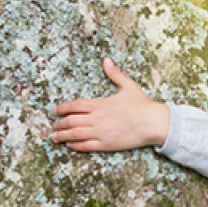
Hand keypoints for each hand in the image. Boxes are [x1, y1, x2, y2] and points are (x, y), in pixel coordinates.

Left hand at [51, 57, 169, 151]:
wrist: (153, 123)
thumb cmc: (142, 105)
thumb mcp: (128, 86)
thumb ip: (115, 74)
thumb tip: (106, 60)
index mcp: (99, 104)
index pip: (73, 105)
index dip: (61, 108)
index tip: (55, 111)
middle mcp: (96, 118)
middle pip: (70, 121)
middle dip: (59, 124)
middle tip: (54, 126)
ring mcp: (100, 132)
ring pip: (74, 134)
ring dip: (62, 136)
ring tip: (55, 137)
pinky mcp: (106, 144)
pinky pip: (85, 146)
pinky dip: (75, 145)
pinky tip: (70, 145)